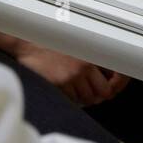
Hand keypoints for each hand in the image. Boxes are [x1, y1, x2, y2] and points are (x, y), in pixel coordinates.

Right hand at [15, 42, 129, 105]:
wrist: (28, 44)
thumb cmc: (51, 43)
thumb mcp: (77, 44)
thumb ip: (92, 58)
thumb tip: (108, 74)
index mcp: (91, 54)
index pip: (113, 78)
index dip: (114, 86)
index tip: (112, 88)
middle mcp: (84, 65)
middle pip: (102, 92)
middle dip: (98, 94)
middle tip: (92, 92)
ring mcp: (72, 75)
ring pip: (87, 98)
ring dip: (84, 97)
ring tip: (77, 89)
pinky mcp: (60, 83)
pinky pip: (73, 100)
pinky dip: (72, 99)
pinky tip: (67, 90)